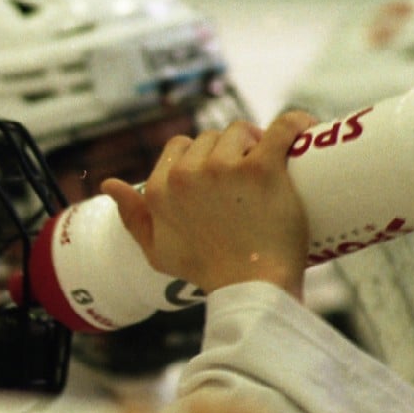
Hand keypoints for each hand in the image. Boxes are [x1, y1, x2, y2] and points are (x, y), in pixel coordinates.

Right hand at [101, 111, 314, 298]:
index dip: (200, 156)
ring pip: (240, 131)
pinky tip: (303, 129)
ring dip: (254, 140)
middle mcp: (186, 174)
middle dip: (229, 148)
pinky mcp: (261, 168)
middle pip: (210, 137)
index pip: (178, 147)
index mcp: (159, 190)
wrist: (250, 288)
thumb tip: (109, 185)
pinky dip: (294, 124)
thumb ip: (132, 217)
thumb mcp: (157, 250)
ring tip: (270, 163)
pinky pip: (281, 128)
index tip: (220, 171)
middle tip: (249, 173)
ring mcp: (224, 168)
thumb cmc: (206, 272)